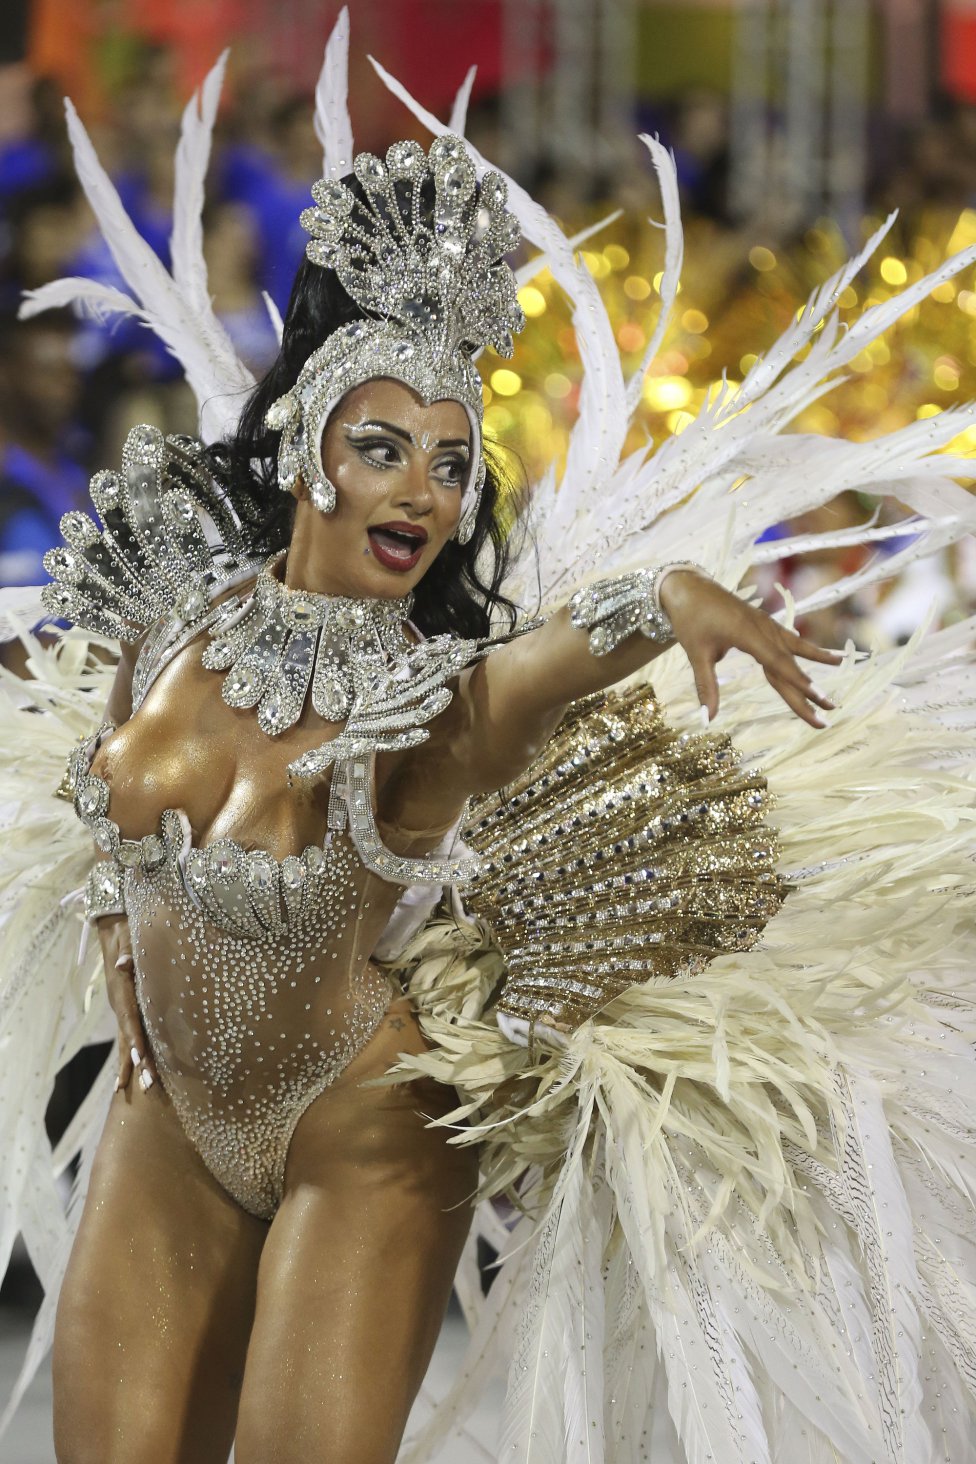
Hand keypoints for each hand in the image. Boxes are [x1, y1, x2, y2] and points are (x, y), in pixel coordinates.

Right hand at [96, 914, 156, 1092]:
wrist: (113, 931)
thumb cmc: (125, 934)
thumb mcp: (126, 939)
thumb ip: (127, 952)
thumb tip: (126, 963)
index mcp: (122, 994)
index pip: (130, 1022)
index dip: (136, 1040)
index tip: (142, 1060)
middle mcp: (120, 1005)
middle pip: (129, 1039)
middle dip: (138, 1063)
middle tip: (149, 1087)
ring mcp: (122, 1009)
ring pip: (128, 1041)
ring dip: (136, 1065)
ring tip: (145, 1088)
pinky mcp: (127, 1008)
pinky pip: (131, 1034)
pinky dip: (134, 1052)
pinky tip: (140, 1068)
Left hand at [660, 570, 842, 727]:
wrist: (688, 587)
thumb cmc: (690, 620)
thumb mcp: (696, 654)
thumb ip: (705, 687)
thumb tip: (707, 719)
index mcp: (748, 634)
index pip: (778, 663)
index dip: (800, 682)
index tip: (819, 697)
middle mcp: (762, 628)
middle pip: (790, 664)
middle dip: (809, 689)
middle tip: (831, 710)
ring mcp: (765, 624)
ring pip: (794, 648)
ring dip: (817, 659)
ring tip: (842, 663)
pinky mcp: (763, 623)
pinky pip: (789, 639)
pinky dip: (806, 649)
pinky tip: (824, 655)